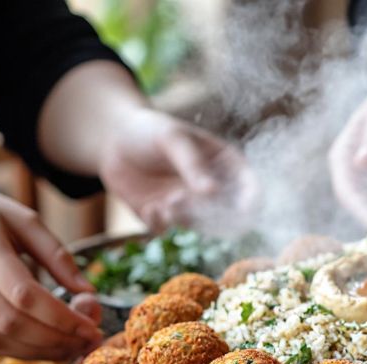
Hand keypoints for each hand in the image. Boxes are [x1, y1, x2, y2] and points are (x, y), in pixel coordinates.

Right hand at [0, 177, 103, 359]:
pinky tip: (47, 346)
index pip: (23, 294)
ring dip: (40, 351)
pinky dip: (20, 351)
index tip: (92, 326)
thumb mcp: (24, 219)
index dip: (61, 317)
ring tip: (74, 347)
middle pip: (10, 322)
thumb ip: (57, 256)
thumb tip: (90, 294)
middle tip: (90, 342)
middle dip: (56, 339)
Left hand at [99, 108, 258, 233]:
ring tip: (165, 202)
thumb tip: (213, 192)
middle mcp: (213, 190)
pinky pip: (169, 230)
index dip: (253, 202)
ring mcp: (191, 205)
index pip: (253, 190)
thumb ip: (192, 164)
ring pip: (200, 228)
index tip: (242, 209)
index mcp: (226, 165)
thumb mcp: (172, 139)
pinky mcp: (165, 216)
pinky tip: (150, 207)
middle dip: (211, 215)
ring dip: (184, 218)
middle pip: (233, 217)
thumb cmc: (150, 129)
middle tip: (184, 199)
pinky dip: (161, 223)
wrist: (114, 138)